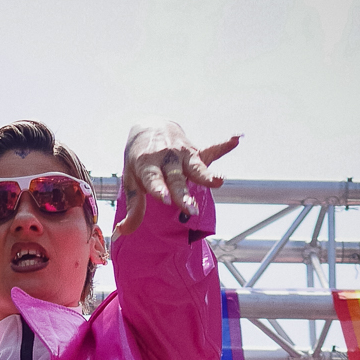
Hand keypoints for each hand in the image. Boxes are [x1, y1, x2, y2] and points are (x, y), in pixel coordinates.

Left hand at [116, 123, 239, 236]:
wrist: (148, 127)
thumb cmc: (138, 161)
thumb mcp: (130, 181)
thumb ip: (133, 208)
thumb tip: (123, 232)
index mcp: (146, 164)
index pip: (152, 179)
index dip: (158, 189)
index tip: (164, 199)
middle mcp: (165, 158)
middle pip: (176, 178)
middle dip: (183, 194)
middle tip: (190, 210)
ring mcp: (182, 153)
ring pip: (195, 166)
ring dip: (206, 175)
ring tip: (219, 182)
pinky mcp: (195, 151)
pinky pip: (211, 148)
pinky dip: (224, 144)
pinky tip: (236, 138)